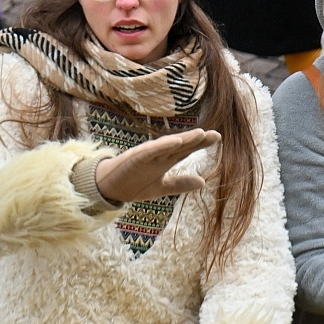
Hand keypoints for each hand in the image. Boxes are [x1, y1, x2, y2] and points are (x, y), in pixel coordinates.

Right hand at [95, 129, 219, 205]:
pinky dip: (162, 145)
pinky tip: (176, 141)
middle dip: (197, 139)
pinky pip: (150, 150)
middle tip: (215, 134)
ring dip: (183, 139)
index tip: (217, 138)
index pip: (186, 150)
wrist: (107, 189)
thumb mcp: (161, 187)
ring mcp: (146, 155)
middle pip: (180, 145)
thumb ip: (180, 184)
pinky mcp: (134, 158)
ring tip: (200, 134)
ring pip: (168, 145)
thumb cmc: (133, 185)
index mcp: (165, 161)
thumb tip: (203, 182)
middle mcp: (158, 155)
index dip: (200, 144)